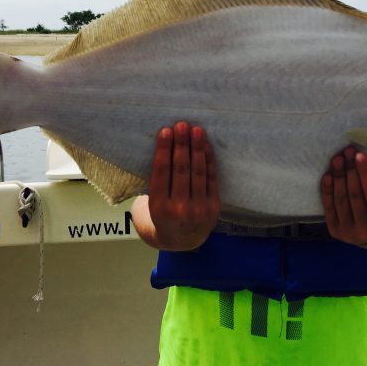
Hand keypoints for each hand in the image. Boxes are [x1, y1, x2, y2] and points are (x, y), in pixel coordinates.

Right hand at [134, 121, 219, 250]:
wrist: (182, 241)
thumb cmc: (163, 214)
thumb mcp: (152, 203)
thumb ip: (157, 180)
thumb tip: (164, 144)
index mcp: (158, 207)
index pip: (161, 172)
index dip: (164, 150)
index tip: (165, 131)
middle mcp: (179, 210)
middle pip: (180, 170)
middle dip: (181, 145)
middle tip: (182, 124)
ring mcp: (199, 210)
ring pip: (198, 173)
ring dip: (197, 149)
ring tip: (196, 130)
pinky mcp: (214, 208)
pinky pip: (212, 179)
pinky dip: (209, 161)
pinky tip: (206, 146)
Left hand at [320, 146, 366, 248]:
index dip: (366, 174)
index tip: (361, 155)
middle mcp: (365, 232)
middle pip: (355, 195)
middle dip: (351, 170)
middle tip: (348, 151)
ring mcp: (348, 233)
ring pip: (341, 200)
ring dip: (338, 177)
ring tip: (338, 158)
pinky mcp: (336, 232)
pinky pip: (329, 208)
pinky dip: (327, 190)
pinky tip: (328, 175)